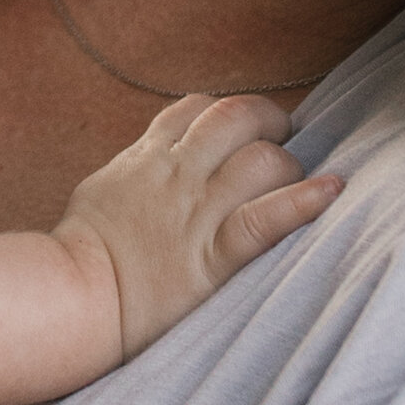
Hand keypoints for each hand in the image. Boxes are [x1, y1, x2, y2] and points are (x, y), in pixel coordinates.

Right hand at [56, 93, 339, 358]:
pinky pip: (267, 217)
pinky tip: (331, 191)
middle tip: (285, 139)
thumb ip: (135, 169)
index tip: (245, 129)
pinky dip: (305, 201)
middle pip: (237, 118)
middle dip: (270, 120)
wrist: (72, 296)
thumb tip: (152, 163)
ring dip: (289, 165)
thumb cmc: (79, 252)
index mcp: (148, 157)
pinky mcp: (214, 255)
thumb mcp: (102, 190)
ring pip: (261, 160)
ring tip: (299, 179)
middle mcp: (177, 173)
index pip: (198, 108)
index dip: (230, 112)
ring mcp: (197, 211)